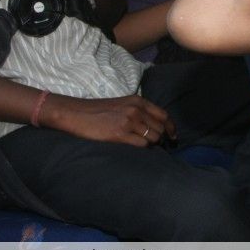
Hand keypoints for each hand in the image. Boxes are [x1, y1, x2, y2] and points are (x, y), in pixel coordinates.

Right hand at [41, 92, 175, 147]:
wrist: (77, 114)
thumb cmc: (99, 111)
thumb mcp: (123, 104)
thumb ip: (139, 111)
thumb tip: (155, 126)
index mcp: (138, 101)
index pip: (164, 115)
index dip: (171, 128)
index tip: (173, 137)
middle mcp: (136, 110)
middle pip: (160, 128)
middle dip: (162, 139)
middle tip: (159, 147)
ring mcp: (129, 121)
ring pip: (153, 138)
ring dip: (152, 145)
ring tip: (144, 147)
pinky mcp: (120, 134)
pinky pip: (142, 144)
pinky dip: (142, 148)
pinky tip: (135, 148)